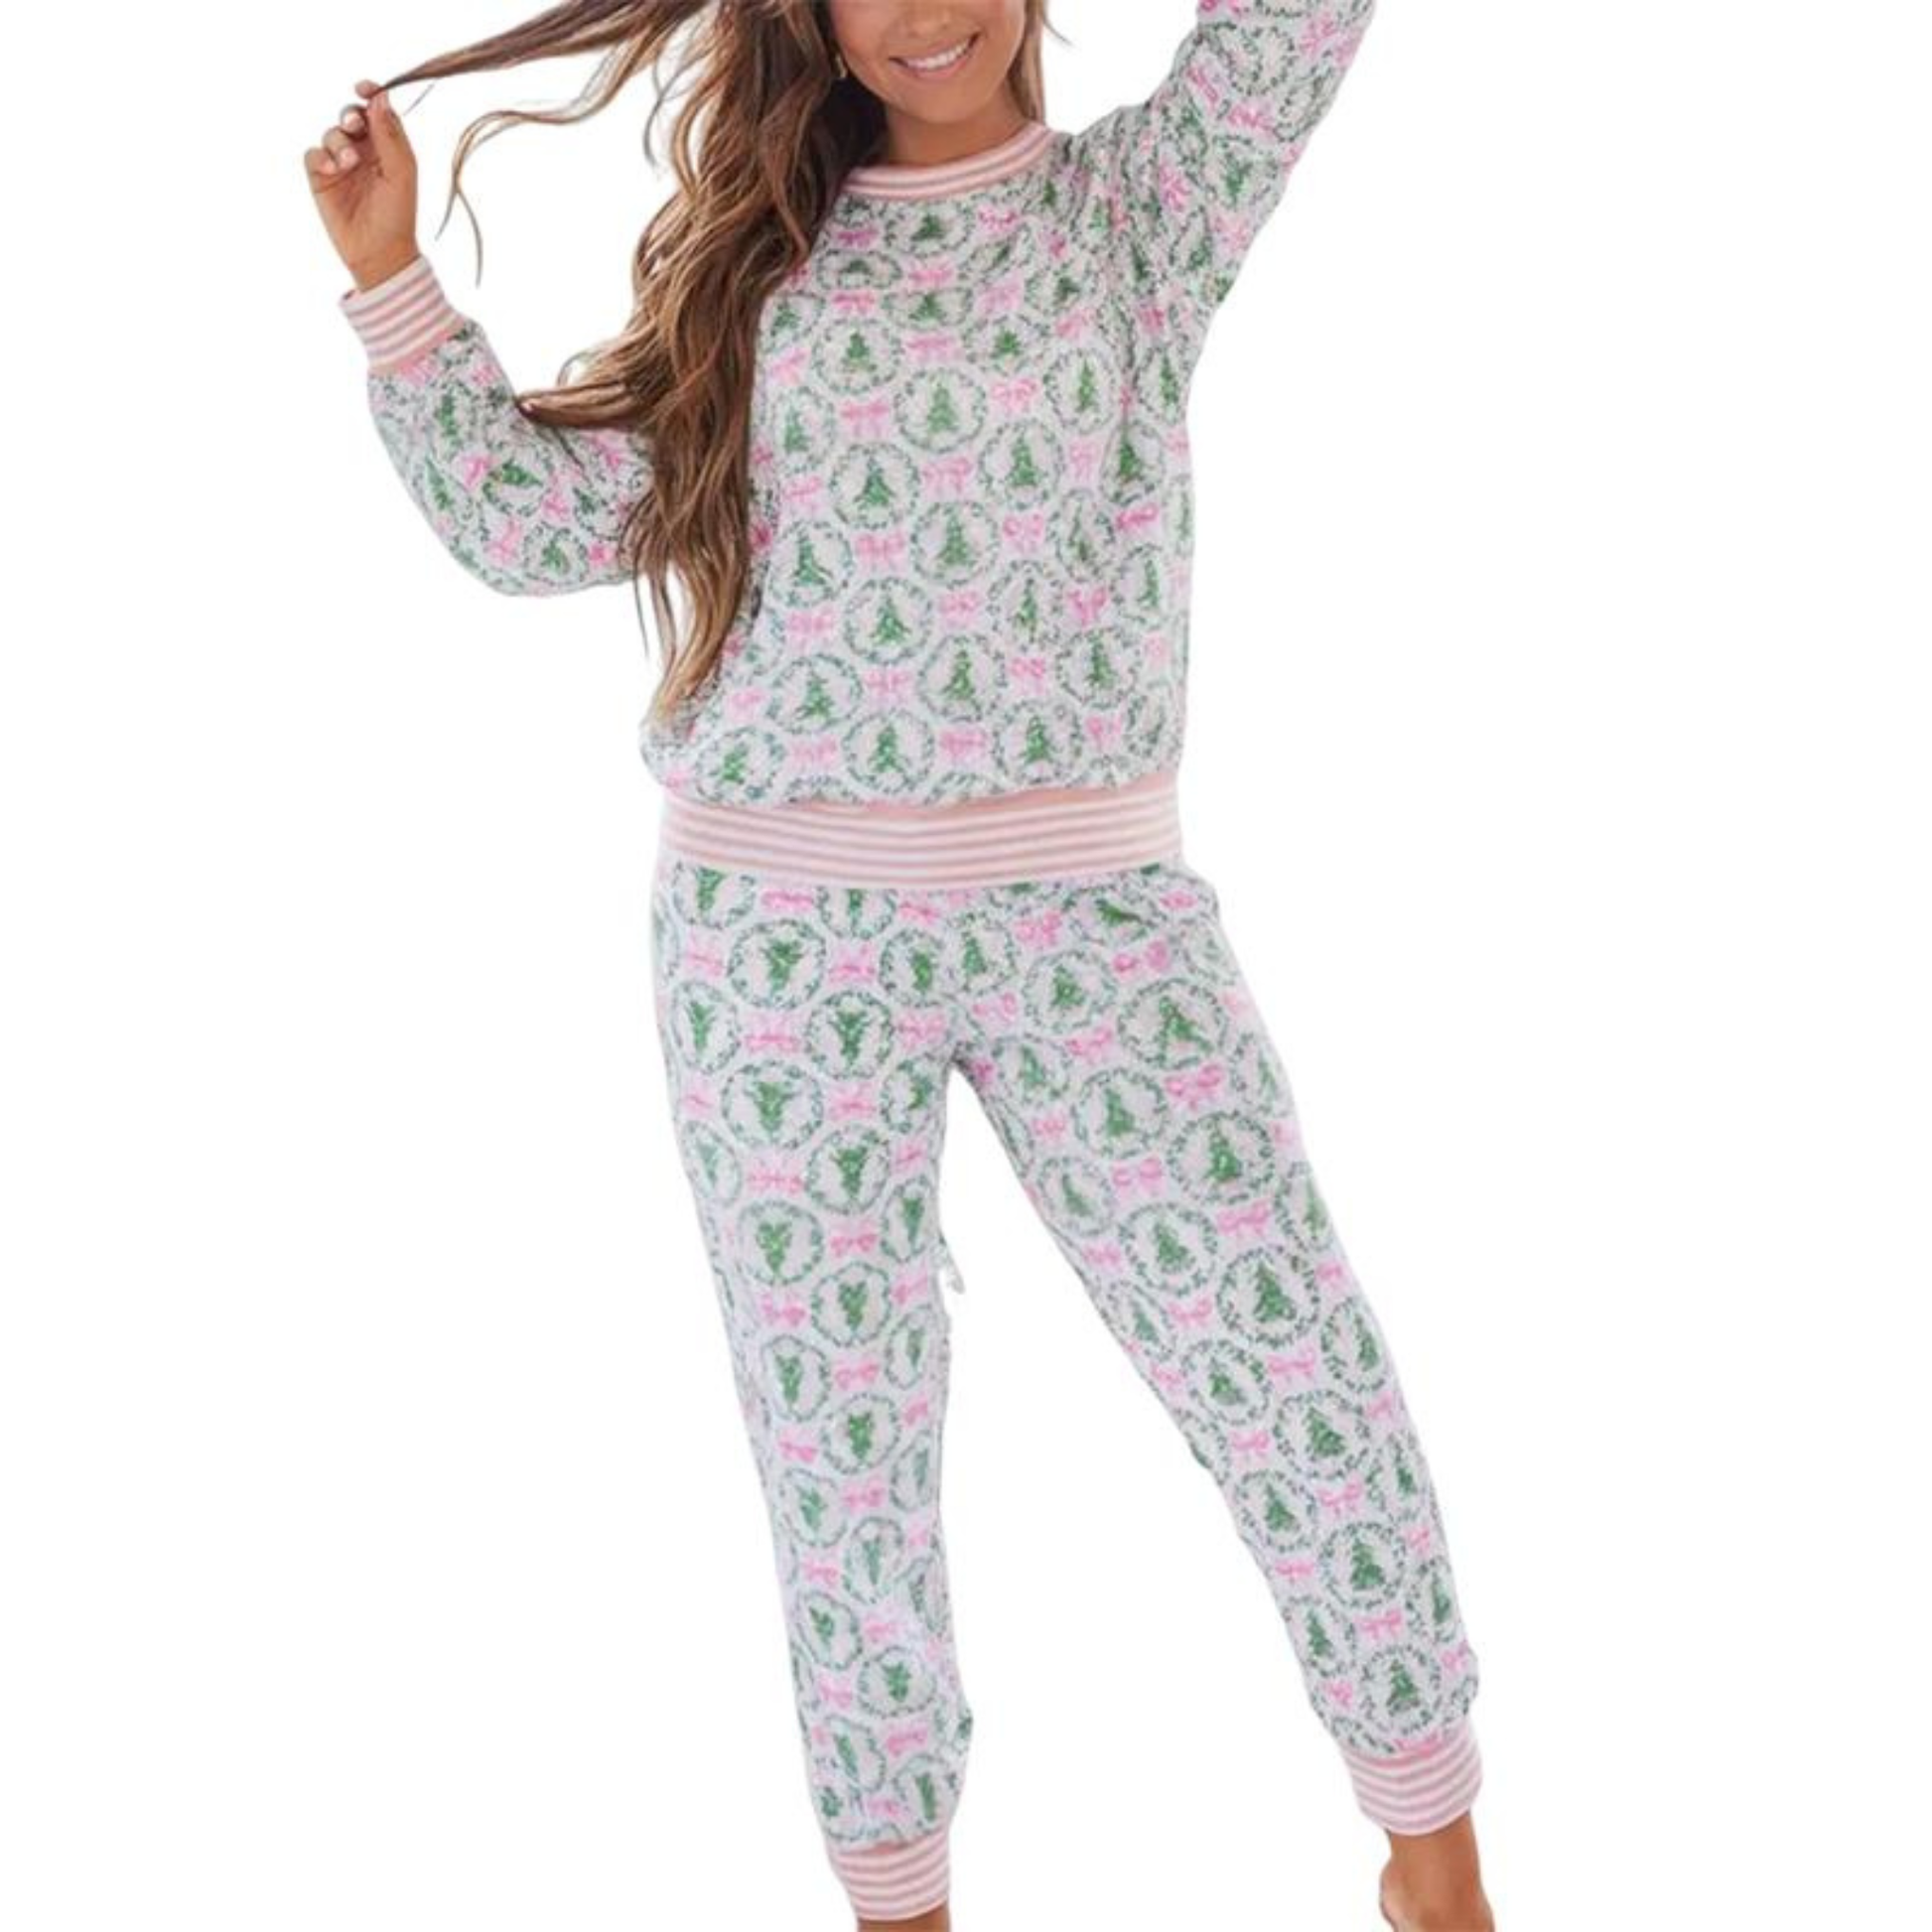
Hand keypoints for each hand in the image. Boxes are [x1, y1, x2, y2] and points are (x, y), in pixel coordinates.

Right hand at [305, 79, 421, 292]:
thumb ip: (390, 135)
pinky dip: (321, 156)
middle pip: (351, 116)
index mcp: (387, 147)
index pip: (377, 111)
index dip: (371, 95)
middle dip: (350, 115)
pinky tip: (332, 169)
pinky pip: (313, 153)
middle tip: (354, 124)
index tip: (365, 88)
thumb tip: (380, 97)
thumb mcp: (400, 172)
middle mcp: (364, 151)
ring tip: (348, 162)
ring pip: (331, 132)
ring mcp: (340, 163)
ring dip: (338, 141)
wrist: (379, 252)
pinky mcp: (321, 178)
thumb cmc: (397, 214)